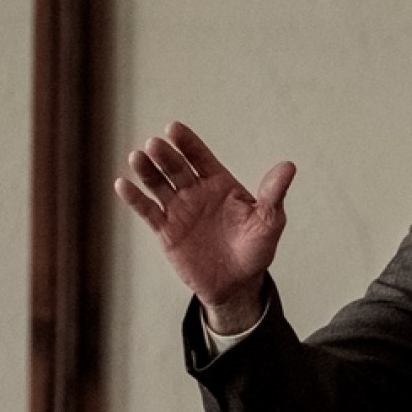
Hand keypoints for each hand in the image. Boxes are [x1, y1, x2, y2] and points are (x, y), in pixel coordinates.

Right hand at [113, 122, 295, 331]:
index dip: (188, 143)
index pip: (200, 157)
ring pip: (158, 185)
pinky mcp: (166, 231)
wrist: (237, 283)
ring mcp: (179, 210)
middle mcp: (196, 192)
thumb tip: (289, 166)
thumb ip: (273, 194)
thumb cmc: (256, 248)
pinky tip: (122, 184)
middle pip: (177, 168)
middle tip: (155, 145)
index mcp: (220, 183)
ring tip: (137, 157)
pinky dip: (135, 198)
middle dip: (165, 156)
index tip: (174, 128)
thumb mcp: (268, 221)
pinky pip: (148, 211)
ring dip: (147, 171)